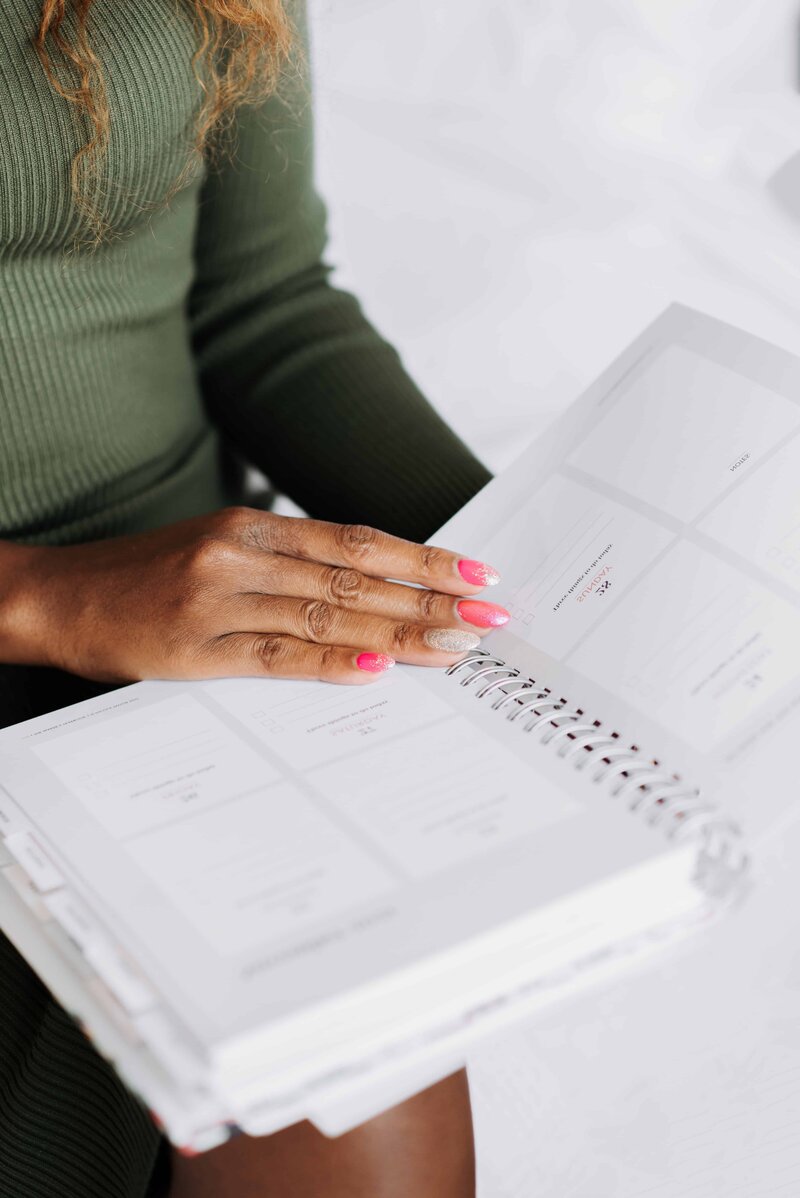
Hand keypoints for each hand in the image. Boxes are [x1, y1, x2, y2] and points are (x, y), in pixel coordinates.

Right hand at [9, 508, 508, 684]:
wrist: (62, 596)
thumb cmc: (150, 577)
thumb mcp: (220, 550)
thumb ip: (289, 565)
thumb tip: (373, 588)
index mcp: (255, 527)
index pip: (357, 541)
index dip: (422, 558)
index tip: (476, 573)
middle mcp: (243, 553)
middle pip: (356, 577)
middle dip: (432, 599)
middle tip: (491, 616)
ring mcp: (219, 599)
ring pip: (329, 614)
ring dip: (401, 633)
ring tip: (458, 646)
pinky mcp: (196, 647)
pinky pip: (277, 656)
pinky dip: (333, 662)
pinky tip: (380, 670)